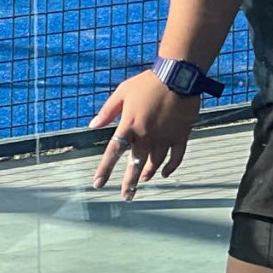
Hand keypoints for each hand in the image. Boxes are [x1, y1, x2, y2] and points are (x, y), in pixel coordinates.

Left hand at [90, 71, 202, 198]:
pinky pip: (176, 157)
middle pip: (135, 165)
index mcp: (129, 126)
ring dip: (148, 174)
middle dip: (129, 183)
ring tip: (143, 180)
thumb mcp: (122, 92)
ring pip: (155, 163)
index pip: (113, 153)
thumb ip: (107, 111)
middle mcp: (146, 136)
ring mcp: (165, 137)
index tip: (98, 184)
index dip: (105, 170)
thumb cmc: (148, 82)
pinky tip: (166, 173)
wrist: (178, 77)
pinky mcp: (181, 135)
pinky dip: (171, 167)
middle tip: (126, 196)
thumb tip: (92, 125)